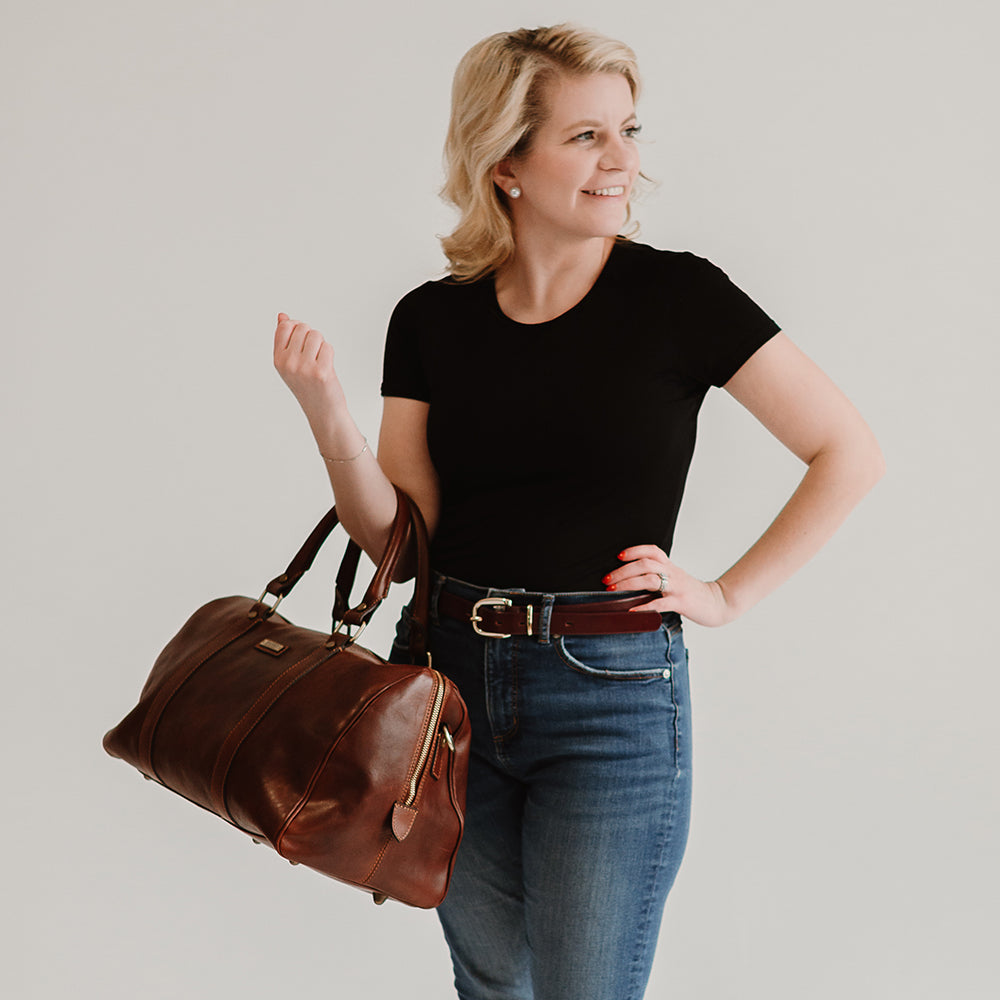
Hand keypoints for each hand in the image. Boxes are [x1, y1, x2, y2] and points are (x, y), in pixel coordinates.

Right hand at [272, 313, 347, 429]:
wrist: (323, 411)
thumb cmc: (309, 387)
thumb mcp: (291, 363)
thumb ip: (285, 339)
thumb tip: (282, 316)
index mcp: (278, 360)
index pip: (285, 326)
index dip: (297, 328)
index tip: (302, 342)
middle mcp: (288, 363)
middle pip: (303, 328)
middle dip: (311, 338)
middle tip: (313, 356)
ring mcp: (304, 368)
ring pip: (316, 335)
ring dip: (321, 345)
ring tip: (319, 362)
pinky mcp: (321, 372)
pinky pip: (328, 347)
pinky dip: (330, 354)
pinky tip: (326, 368)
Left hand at [603, 544, 737, 627]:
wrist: (718, 603)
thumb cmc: (692, 593)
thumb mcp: (675, 579)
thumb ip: (659, 576)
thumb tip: (633, 579)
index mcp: (670, 567)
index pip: (651, 551)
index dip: (634, 551)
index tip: (618, 556)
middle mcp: (672, 574)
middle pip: (645, 564)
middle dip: (622, 571)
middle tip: (607, 579)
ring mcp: (677, 587)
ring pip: (650, 580)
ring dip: (628, 584)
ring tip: (613, 589)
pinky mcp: (681, 602)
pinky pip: (660, 603)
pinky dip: (644, 607)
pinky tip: (632, 610)